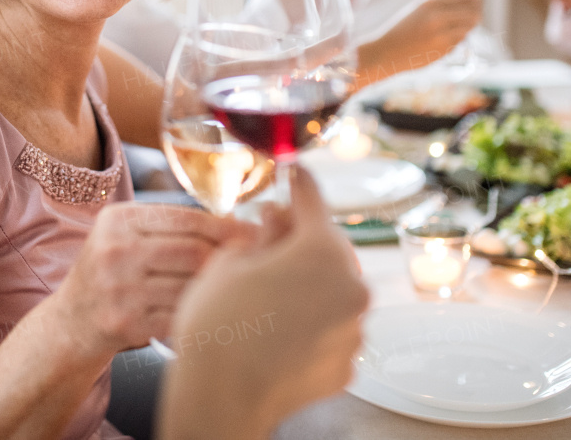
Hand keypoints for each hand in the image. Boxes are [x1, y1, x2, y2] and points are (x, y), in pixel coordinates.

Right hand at [52, 204, 257, 358]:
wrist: (70, 322)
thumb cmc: (111, 273)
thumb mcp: (125, 235)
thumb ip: (169, 225)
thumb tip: (237, 222)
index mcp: (118, 219)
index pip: (187, 218)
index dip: (228, 227)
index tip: (255, 234)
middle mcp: (115, 250)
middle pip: (194, 252)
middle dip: (229, 259)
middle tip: (255, 264)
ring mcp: (118, 289)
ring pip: (190, 287)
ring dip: (217, 291)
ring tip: (235, 290)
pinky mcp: (124, 324)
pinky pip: (179, 317)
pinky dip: (199, 316)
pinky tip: (210, 314)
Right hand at [159, 167, 369, 439]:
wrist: (219, 398)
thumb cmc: (218, 326)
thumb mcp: (231, 261)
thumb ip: (264, 232)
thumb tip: (277, 221)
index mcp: (323, 251)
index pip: (313, 201)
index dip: (298, 182)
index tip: (295, 172)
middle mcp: (350, 288)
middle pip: (329, 248)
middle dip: (301, 239)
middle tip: (268, 237)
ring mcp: (352, 330)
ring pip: (332, 289)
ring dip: (307, 282)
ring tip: (266, 290)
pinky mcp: (345, 364)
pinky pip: (331, 327)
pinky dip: (311, 320)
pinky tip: (276, 324)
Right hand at [357, 0, 480, 83]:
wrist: (385, 52)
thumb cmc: (402, 31)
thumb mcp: (419, 10)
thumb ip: (442, 5)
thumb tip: (470, 2)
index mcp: (431, 2)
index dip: (475, 0)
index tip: (477, 3)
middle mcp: (438, 16)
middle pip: (473, 12)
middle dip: (476, 14)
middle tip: (474, 17)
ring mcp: (442, 34)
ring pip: (469, 28)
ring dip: (466, 29)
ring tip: (452, 30)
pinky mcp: (444, 50)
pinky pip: (459, 42)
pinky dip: (456, 40)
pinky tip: (441, 41)